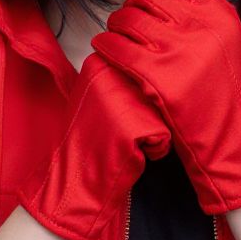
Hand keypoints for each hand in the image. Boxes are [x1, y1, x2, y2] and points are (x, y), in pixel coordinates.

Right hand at [16, 51, 171, 239]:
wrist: (75, 177)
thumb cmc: (90, 140)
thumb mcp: (97, 96)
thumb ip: (117, 76)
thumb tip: (147, 62)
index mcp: (98, 63)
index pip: (141, 70)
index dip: (135, 97)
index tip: (113, 112)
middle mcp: (110, 75)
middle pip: (155, 90)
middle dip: (146, 112)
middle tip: (118, 128)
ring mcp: (123, 98)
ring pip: (163, 111)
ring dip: (152, 129)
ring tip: (124, 139)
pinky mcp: (136, 123)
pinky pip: (165, 134)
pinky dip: (155, 149)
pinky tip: (131, 152)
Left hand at [90, 0, 240, 213]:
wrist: (231, 137)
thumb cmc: (225, 87)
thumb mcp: (229, 37)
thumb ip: (208, 0)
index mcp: (220, 13)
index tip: (146, 2)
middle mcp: (202, 27)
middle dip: (131, 6)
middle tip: (126, 20)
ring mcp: (180, 51)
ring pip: (128, 19)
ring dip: (115, 25)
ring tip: (114, 34)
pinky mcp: (158, 76)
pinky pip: (118, 47)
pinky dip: (106, 45)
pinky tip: (104, 49)